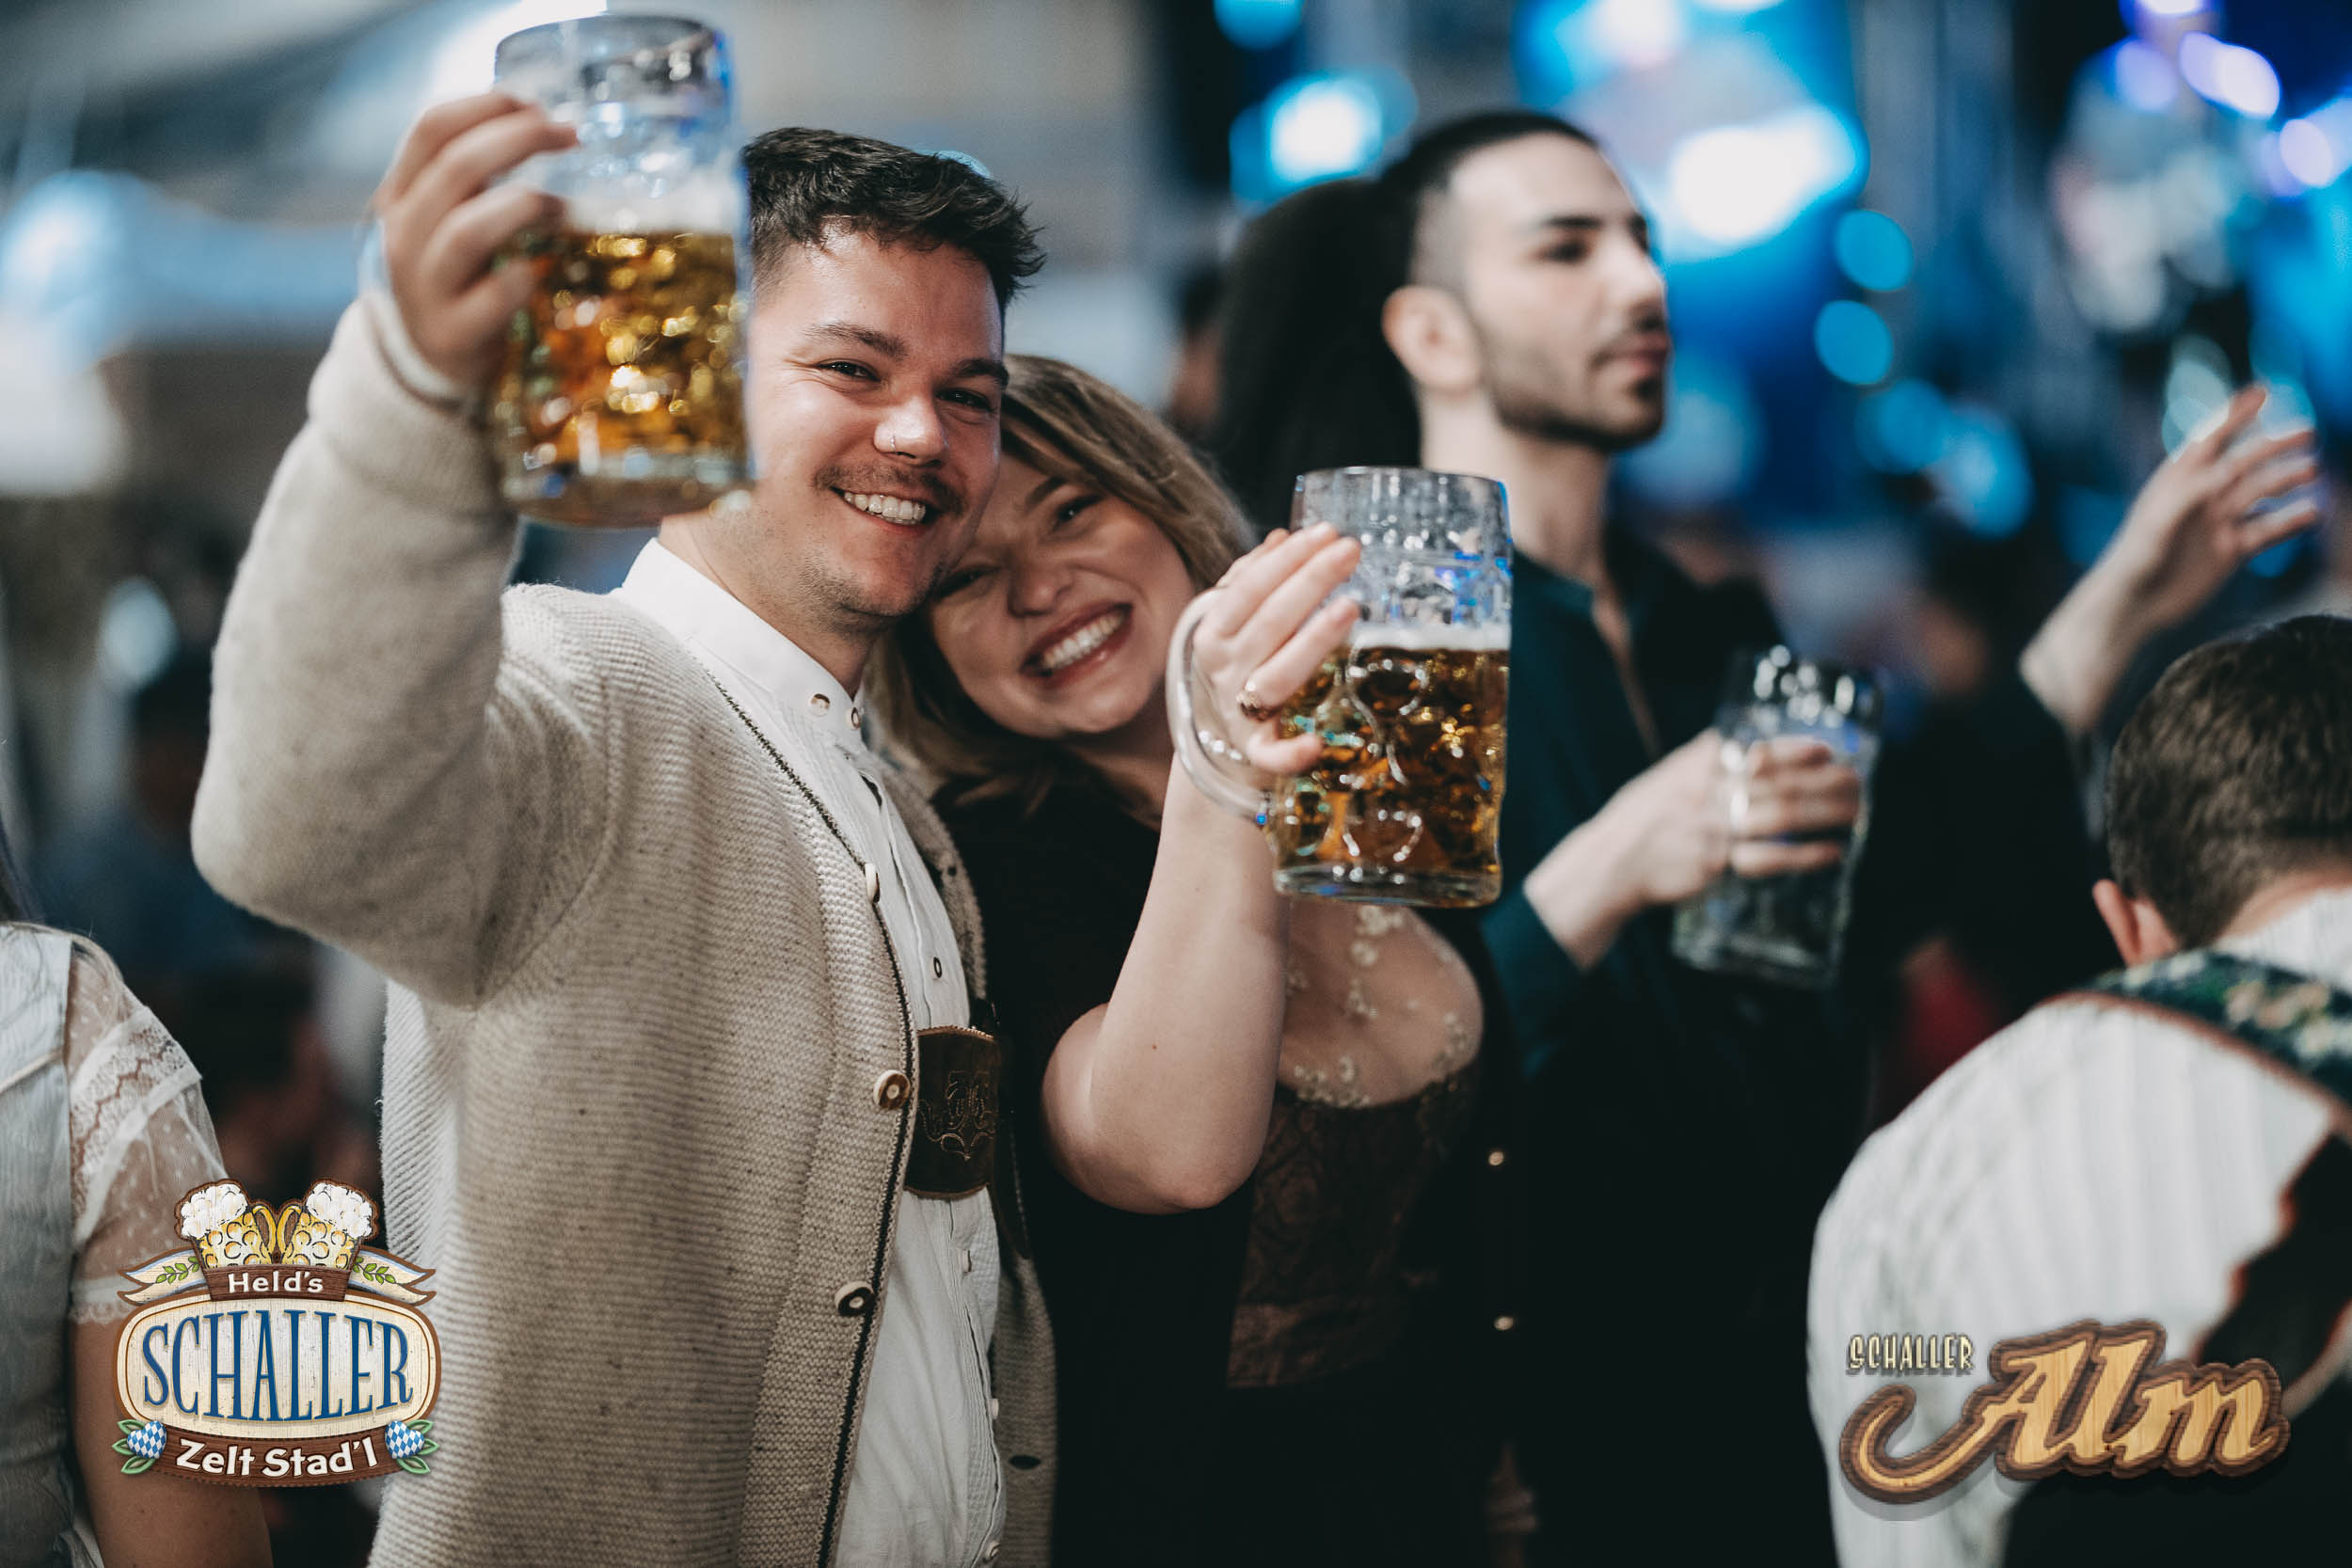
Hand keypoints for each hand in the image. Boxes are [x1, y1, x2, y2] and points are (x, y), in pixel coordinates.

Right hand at [373, 94, 576, 388]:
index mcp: (400, 195)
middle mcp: (403, 235)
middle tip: (569, 135)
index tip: (534, 103)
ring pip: (467, 230)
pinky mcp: (452, 332)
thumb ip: (474, 178)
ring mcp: (423, 286)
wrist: (427, 361)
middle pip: (455, 167)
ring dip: (523, 205)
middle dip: (519, 140)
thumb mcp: (446, 219)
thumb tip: (537, 121)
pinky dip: (521, 278)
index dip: (485, 106)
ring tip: (560, 206)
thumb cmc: (455, 277)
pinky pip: (491, 296)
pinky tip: (538, 271)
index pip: (430, 129)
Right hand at [1182, 523, 1362, 777]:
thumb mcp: (1231, 620)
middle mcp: (1224, 668)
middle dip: (1312, 581)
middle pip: (1271, 621)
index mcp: (1213, 632)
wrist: (1218, 737)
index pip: (1250, 588)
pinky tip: (1317, 742)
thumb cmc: (1236, 665)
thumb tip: (1281, 537)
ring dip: (1313, 641)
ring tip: (1351, 606)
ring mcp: (1240, 709)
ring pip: (1278, 674)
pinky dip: (1291, 754)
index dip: (1289, 559)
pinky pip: (1270, 755)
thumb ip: (1250, 579)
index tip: (1326, 533)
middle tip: (1350, 550)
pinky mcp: (1257, 750)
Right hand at [1608, 730, 1860, 905]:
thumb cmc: (1641, 816)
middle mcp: (1710, 793)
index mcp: (1699, 766)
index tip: (1828, 750)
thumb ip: (1704, 758)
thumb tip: (1741, 741)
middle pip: (1780, 784)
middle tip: (1858, 783)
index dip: (1797, 750)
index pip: (1758, 751)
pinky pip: (1770, 859)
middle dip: (1826, 783)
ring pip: (1782, 817)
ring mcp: (1714, 829)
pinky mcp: (1717, 864)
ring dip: (1825, 814)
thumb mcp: (1668, 774)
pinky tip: (1832, 852)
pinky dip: (1805, 856)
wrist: (1611, 861)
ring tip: (1856, 812)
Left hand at [2023, 385, 2321, 732]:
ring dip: (2286, 479)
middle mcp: (2201, 498)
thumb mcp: (2158, 524)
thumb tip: (2227, 471)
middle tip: (2307, 432)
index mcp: (2177, 482)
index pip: (2211, 439)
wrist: (2132, 607)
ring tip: (2312, 470)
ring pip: (2260, 493)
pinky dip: (2290, 520)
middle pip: (2245, 463)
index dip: (2235, 413)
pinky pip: (2268, 529)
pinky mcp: (2231, 550)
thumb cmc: (2133, 562)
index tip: (2262, 391)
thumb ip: (2191, 495)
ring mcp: (2218, 523)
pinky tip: (2313, 512)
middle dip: (2273, 446)